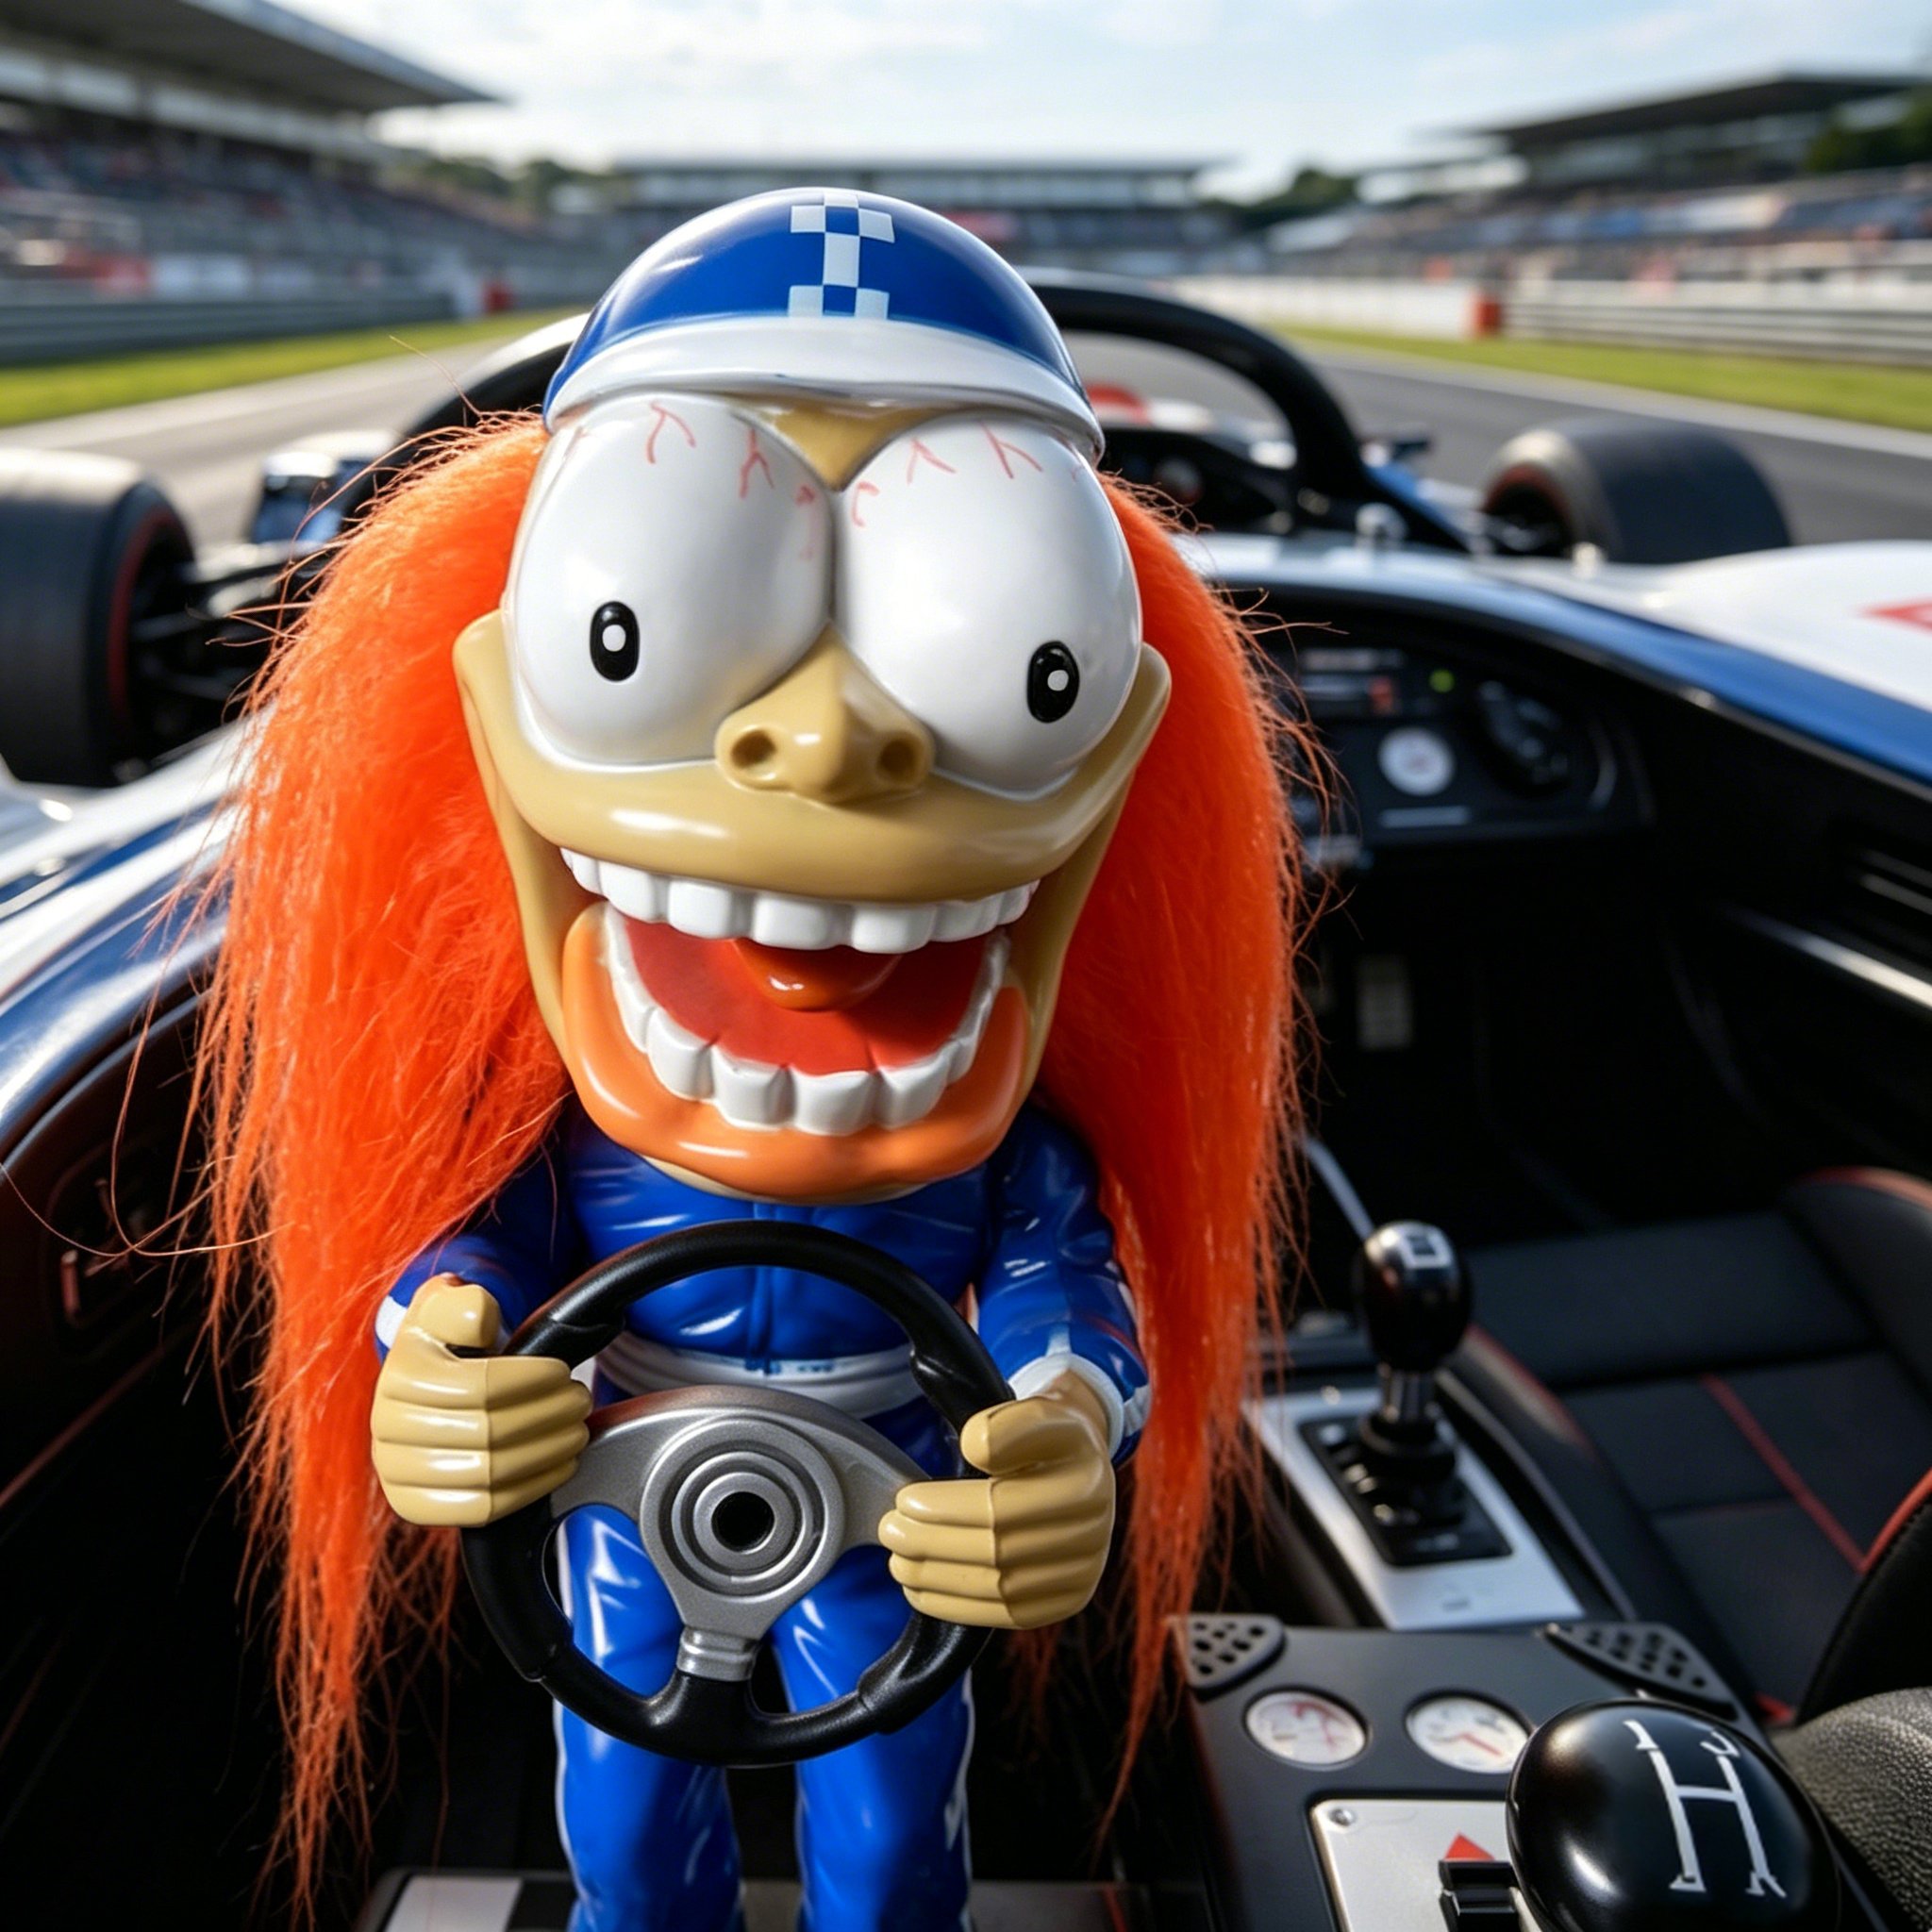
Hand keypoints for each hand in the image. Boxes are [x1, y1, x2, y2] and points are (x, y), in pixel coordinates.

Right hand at [370, 1275, 591, 1526]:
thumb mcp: (446, 1307)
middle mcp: (388, 1431)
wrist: (423, 1385)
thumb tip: (477, 1322)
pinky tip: (559, 1465)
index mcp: (399, 1379)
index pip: (479, 1387)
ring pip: (489, 1474)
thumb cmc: (446, 1343)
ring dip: (548, 1452)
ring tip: (576, 1430)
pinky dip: (530, 1490)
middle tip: (580, 1401)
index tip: (563, 1371)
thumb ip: (462, 1303)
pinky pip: (481, 1509)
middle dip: (548, 1415)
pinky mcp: (415, 1507)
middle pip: (488, 1433)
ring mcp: (398, 1474)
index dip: (531, 1380)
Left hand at [879, 1373, 1115, 1628]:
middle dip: (934, 1544)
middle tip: (890, 1531)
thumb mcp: (1035, 1412)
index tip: (906, 1499)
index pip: (1002, 1506)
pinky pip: (1010, 1615)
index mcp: (1085, 1481)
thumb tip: (974, 1446)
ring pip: (1001, 1589)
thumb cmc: (1048, 1438)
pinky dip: (959, 1607)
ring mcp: (1085, 1572)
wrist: (1083, 1464)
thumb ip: (1006, 1424)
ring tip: (899, 1561)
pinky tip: (923, 1591)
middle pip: (999, 1551)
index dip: (947, 1507)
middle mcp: (1094, 1532)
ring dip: (939, 1579)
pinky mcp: (1069, 1599)